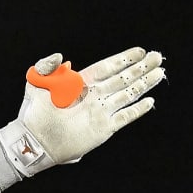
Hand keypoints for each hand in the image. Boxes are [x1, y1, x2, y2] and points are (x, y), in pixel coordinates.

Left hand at [0, 47, 165, 175]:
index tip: (140, 51)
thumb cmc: (32, 114)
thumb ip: (46, 66)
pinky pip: (124, 117)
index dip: (124, 59)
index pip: (107, 67)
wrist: (34, 141)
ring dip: (144, 84)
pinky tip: (149, 102)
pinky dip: (137, 110)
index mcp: (81, 84)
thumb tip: (60, 56)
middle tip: (158, 57)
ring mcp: (100, 112)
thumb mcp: (35, 84)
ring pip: (127, 94)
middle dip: (141, 68)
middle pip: (123, 78)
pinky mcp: (103, 128)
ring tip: (159, 73)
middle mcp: (94, 96)